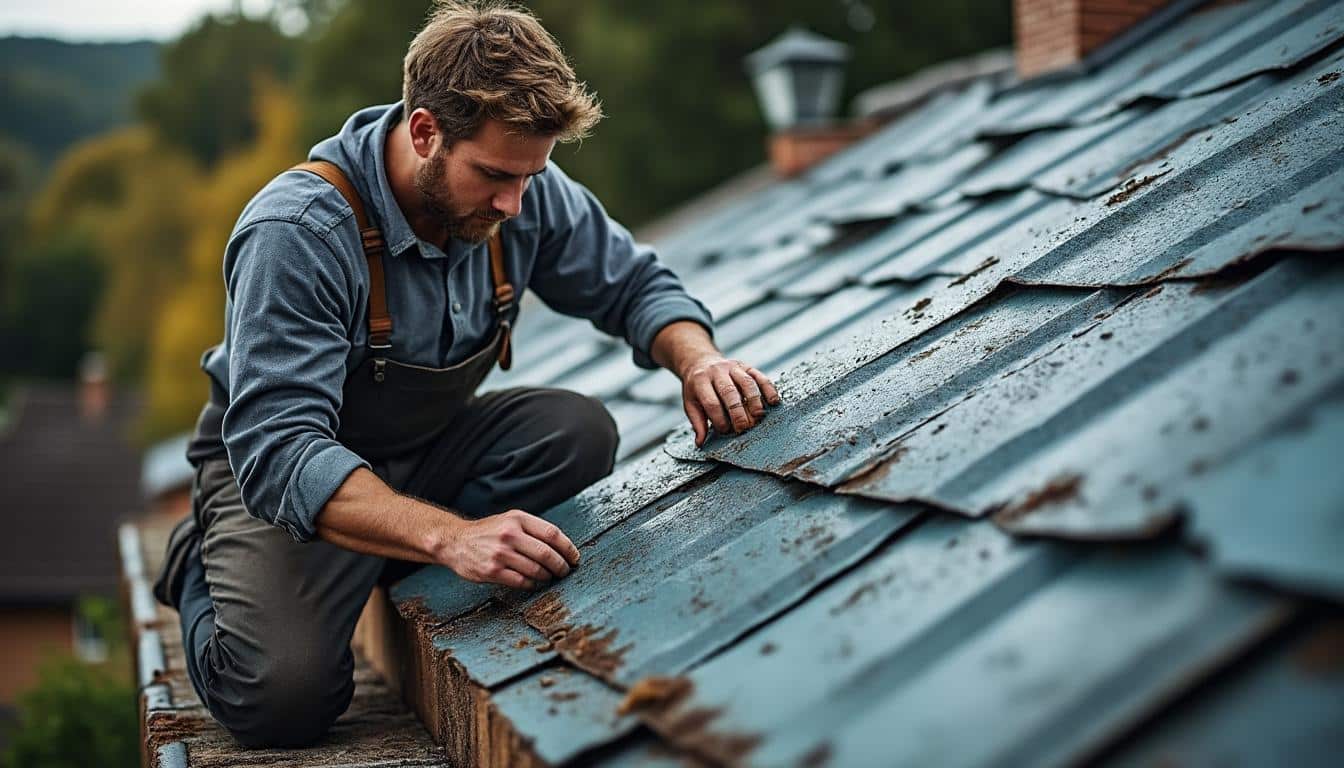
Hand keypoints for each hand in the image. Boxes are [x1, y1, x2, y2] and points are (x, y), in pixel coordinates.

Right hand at [441, 510, 580, 589]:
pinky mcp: (492, 571)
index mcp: (518, 519)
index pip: (552, 534)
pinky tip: (534, 582)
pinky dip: (533, 584)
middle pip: (547, 554)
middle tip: (565, 572)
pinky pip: (522, 582)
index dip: (568, 548)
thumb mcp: (510, 520)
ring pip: (536, 570)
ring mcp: (500, 553)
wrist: (455, 541)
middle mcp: (510, 534)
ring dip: (548, 577)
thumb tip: (563, 547)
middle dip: (561, 566)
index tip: (574, 558)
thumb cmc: (489, 532)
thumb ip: (533, 529)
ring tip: (550, 577)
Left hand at [680, 356, 780, 446]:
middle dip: (738, 412)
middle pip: (729, 392)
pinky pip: (760, 376)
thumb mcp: (691, 403)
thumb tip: (700, 443)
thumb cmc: (697, 388)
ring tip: (759, 416)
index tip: (725, 431)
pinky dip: (768, 389)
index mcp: (700, 381)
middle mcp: (716, 371)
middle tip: (744, 427)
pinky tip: (773, 401)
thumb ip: (697, 423)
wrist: (700, 362)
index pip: (711, 402)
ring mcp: (732, 367)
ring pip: (746, 382)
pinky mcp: (746, 366)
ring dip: (754, 401)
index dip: (719, 419)